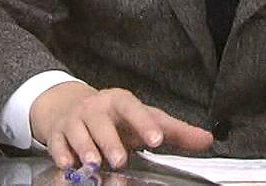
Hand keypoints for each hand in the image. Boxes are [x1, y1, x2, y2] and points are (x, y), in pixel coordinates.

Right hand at [30, 82, 214, 168]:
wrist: (71, 107)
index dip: (144, 122)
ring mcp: (74, 120)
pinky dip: (61, 153)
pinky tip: (67, 163)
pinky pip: (57, 142)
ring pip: (77, 131)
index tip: (156, 140)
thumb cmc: (116, 118)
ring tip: (94, 164)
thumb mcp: (144, 119)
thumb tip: (207, 139)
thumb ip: (175, 131)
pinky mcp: (58, 133)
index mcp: (119, 101)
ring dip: (85, 148)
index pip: (132, 107)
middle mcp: (95, 108)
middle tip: (121, 160)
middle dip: (110, 141)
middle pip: (101, 121)